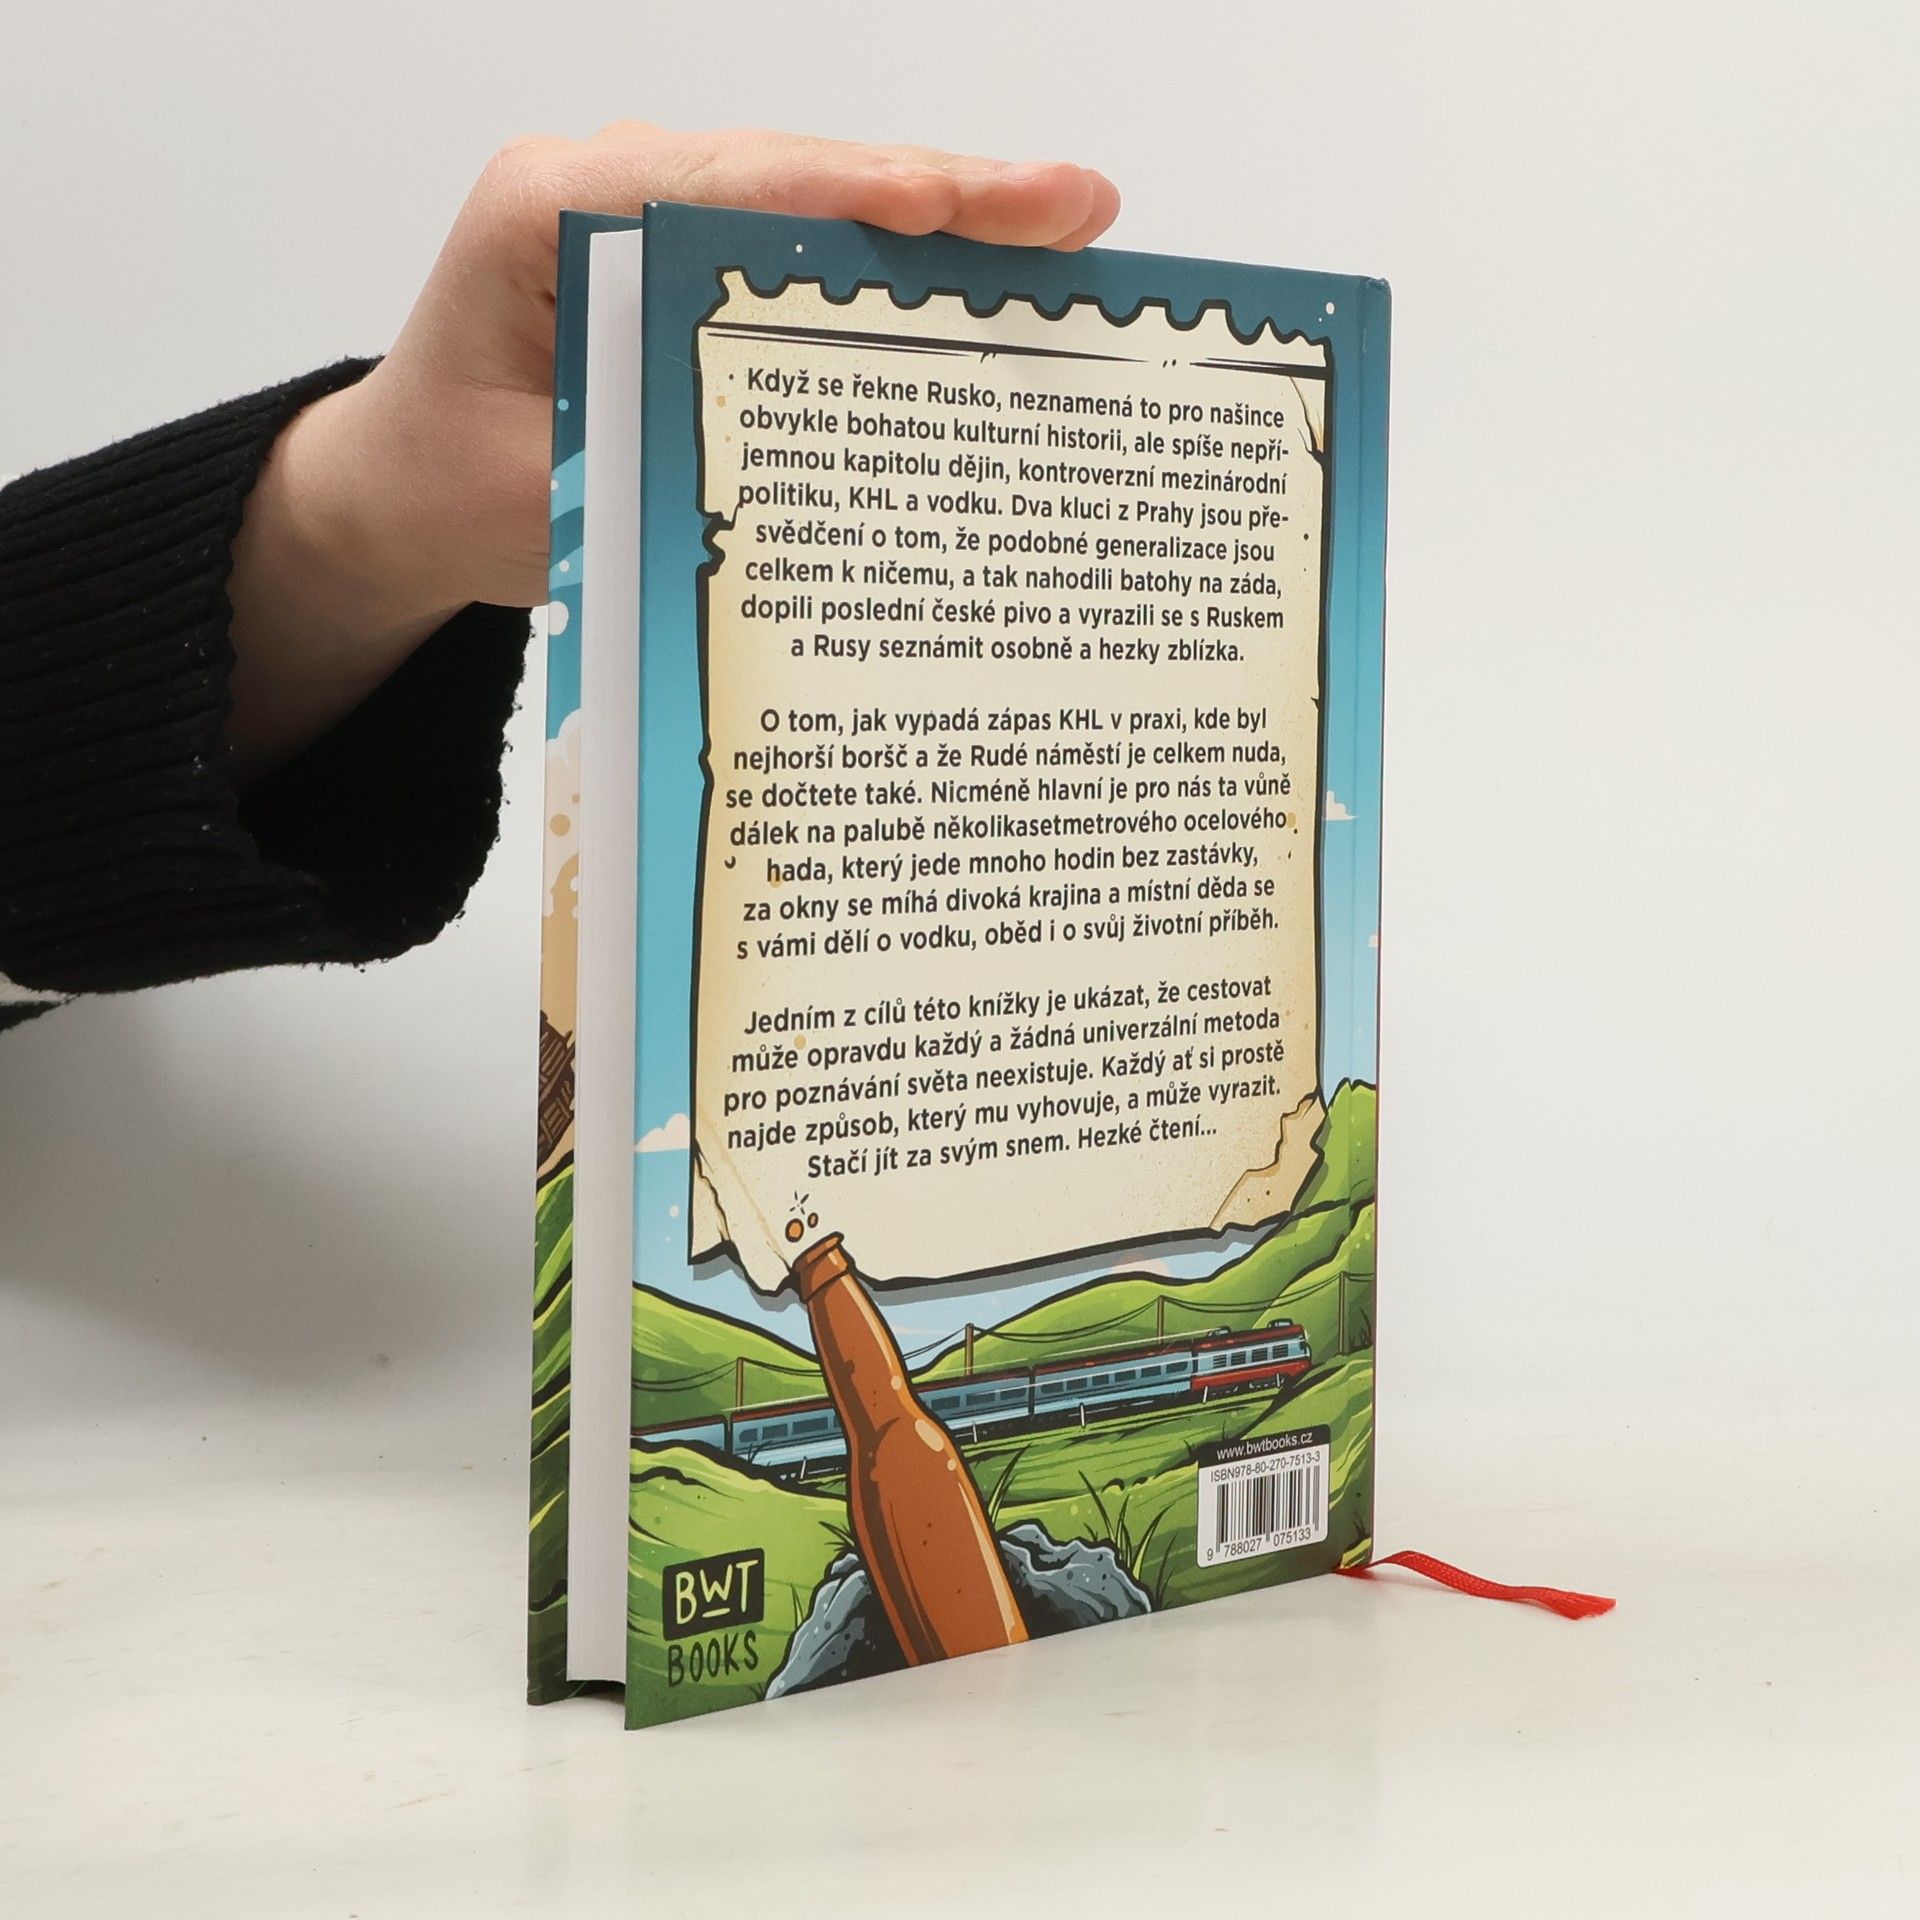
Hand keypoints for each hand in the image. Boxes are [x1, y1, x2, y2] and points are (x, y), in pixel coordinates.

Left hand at [226, 127, 1120, 776]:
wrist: (400, 487)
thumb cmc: (451, 488)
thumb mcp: (548, 497)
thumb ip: (660, 461)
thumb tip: (806, 469)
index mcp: (551, 212)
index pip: (731, 187)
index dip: (861, 196)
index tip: (964, 210)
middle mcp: (608, 186)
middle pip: (799, 173)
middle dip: (945, 195)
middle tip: (1078, 211)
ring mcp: (653, 212)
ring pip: (815, 199)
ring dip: (939, 223)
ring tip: (1066, 235)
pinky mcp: (687, 258)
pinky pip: (802, 247)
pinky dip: (893, 267)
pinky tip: (984, 280)